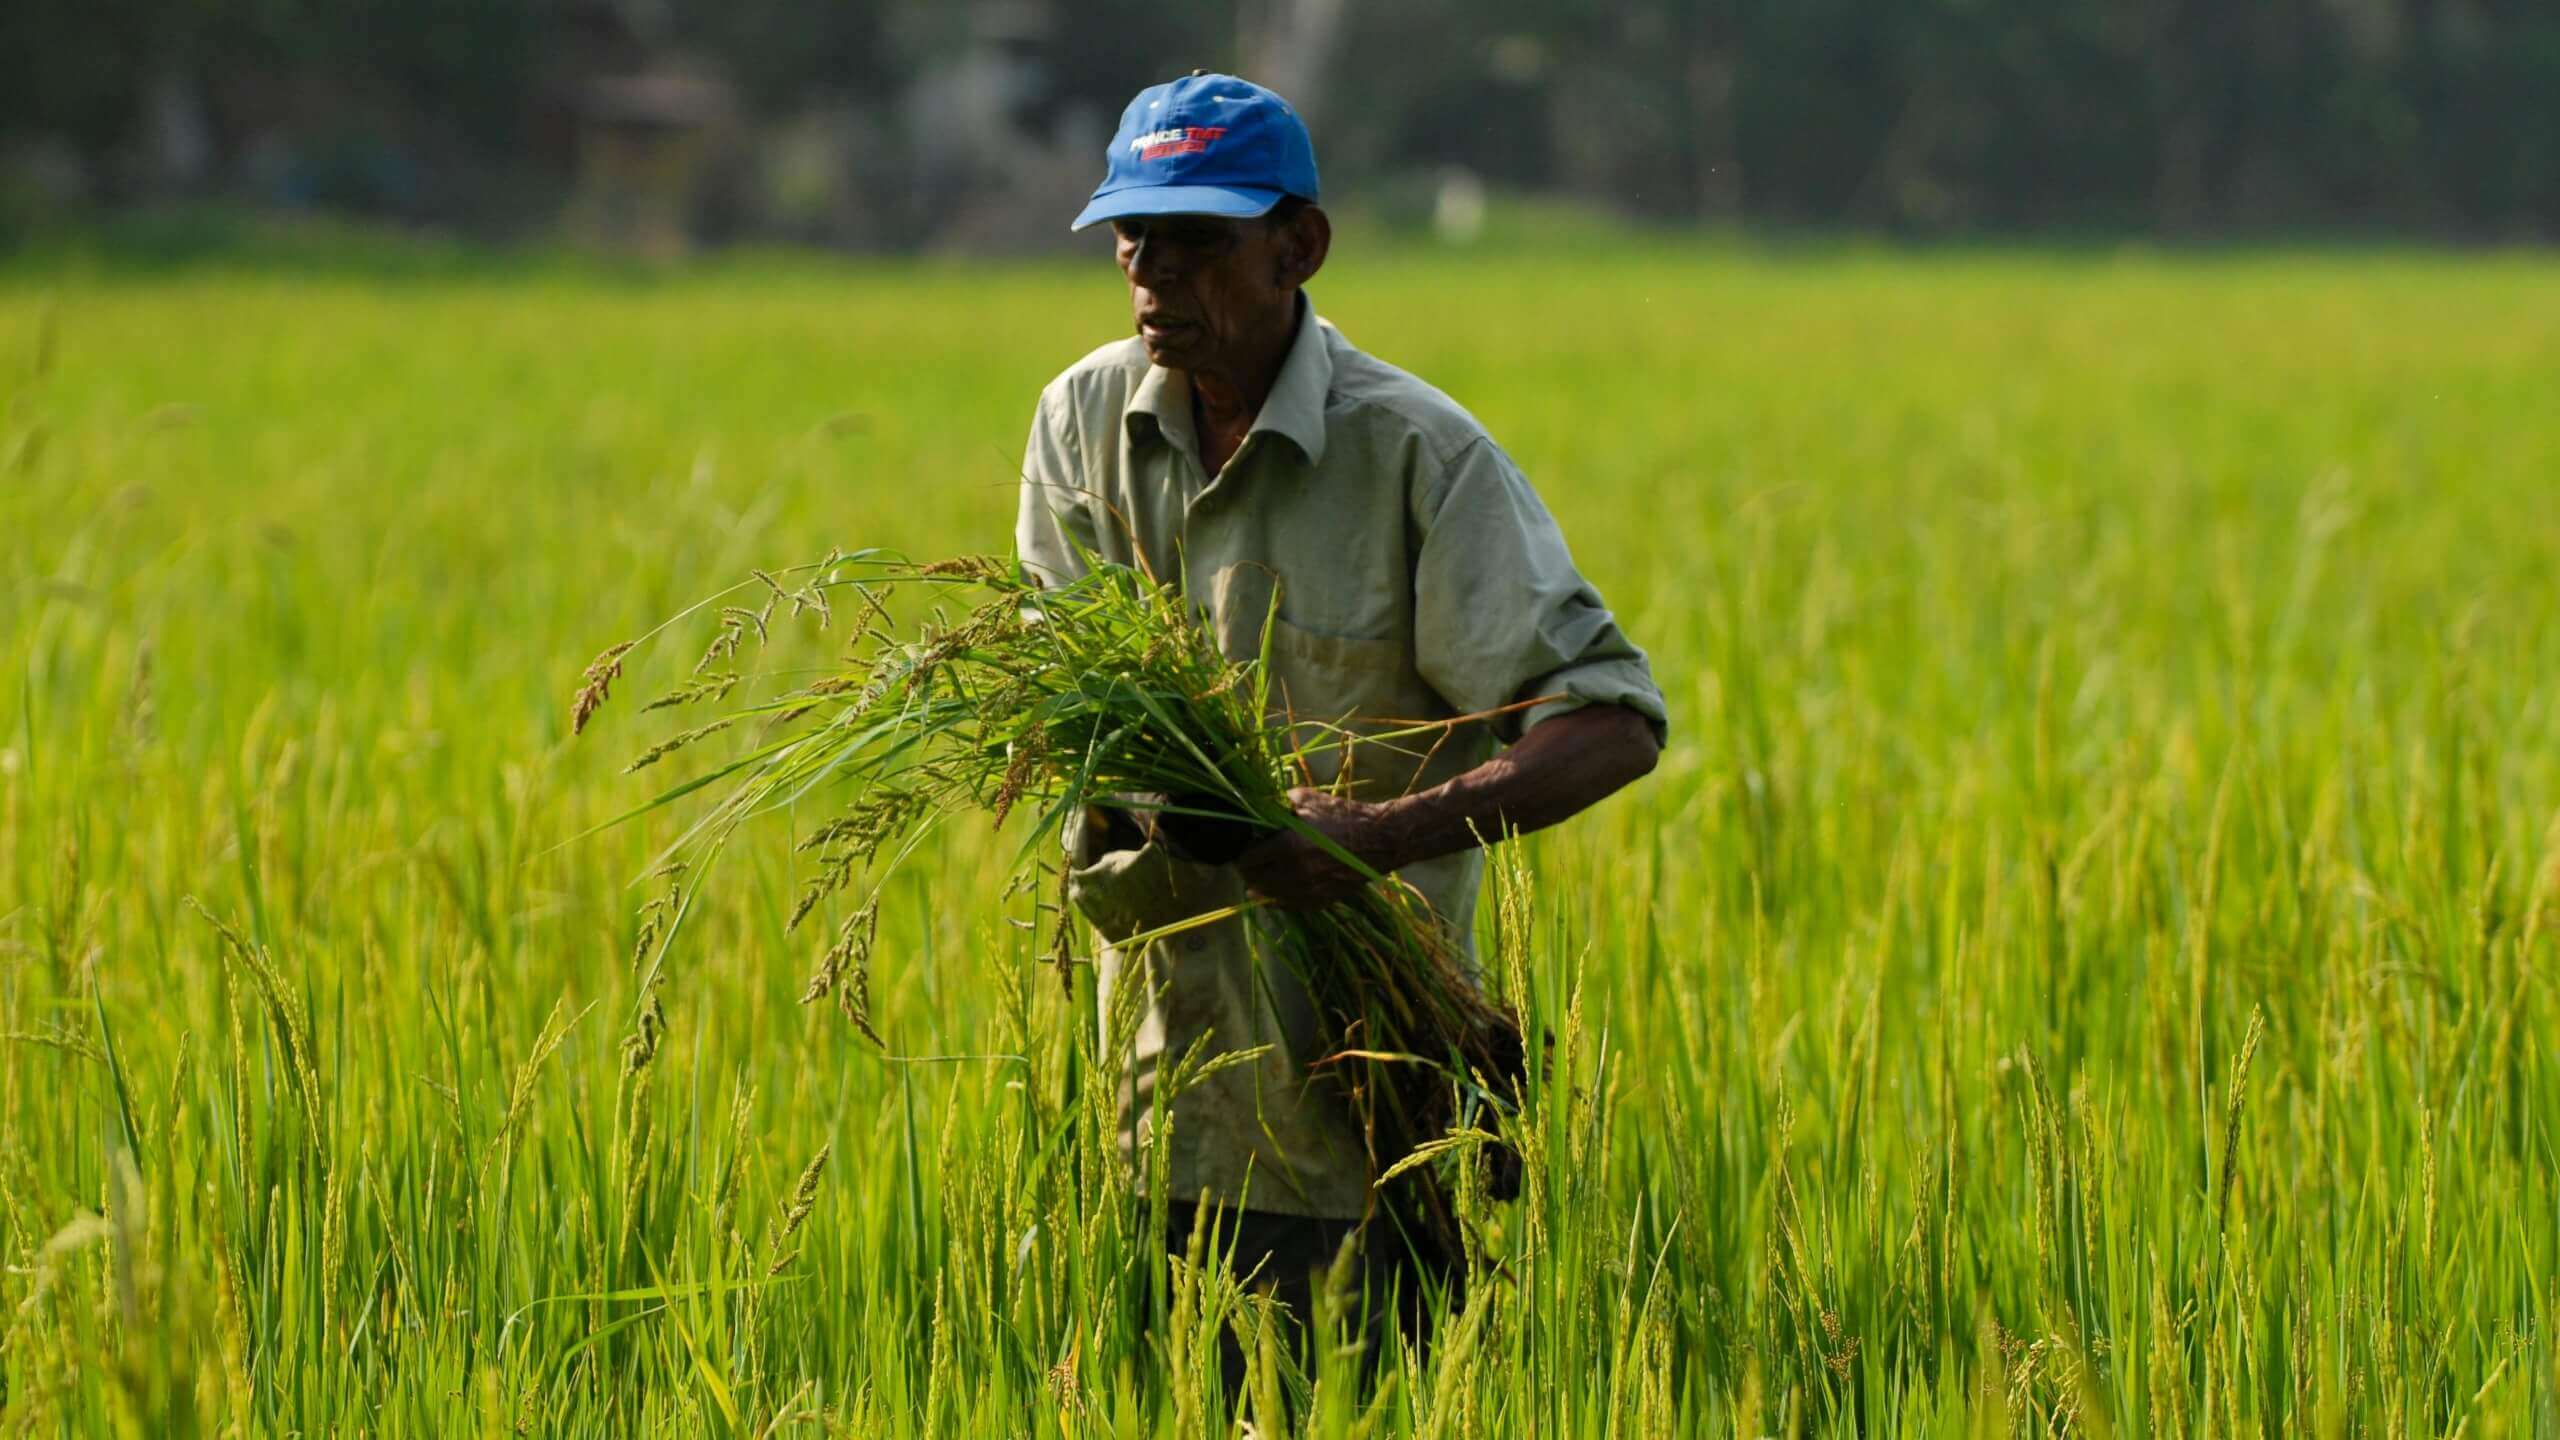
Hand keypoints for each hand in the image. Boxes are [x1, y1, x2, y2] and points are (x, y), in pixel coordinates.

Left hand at [1233, 788, 1397, 908]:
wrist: (1379, 839)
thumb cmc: (1342, 815)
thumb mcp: (1306, 799)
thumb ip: (1276, 805)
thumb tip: (1254, 808)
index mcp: (1288, 846)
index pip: (1248, 859)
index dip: (1241, 854)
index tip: (1242, 848)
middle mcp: (1295, 873)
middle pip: (1255, 881)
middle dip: (1248, 871)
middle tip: (1248, 862)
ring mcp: (1308, 891)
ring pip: (1270, 897)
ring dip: (1260, 887)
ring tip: (1258, 878)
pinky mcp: (1321, 901)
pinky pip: (1290, 906)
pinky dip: (1278, 899)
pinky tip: (1274, 892)